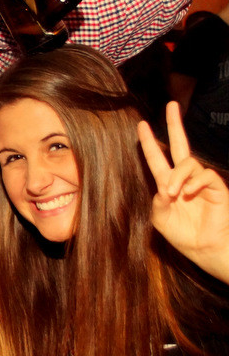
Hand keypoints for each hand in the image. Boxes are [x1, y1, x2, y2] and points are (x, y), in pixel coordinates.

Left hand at [139, 101, 228, 281]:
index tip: (140, 125)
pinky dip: (194, 182)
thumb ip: (156, 202)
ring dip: (178, 176)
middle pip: (179, 145)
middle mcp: (184, 178)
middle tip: (171, 105)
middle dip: (174, 125)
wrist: (205, 249)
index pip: (157, 158)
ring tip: (173, 194)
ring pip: (189, 163)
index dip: (148, 143)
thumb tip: (161, 188)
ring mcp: (201, 181)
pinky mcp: (216, 187)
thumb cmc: (183, 235)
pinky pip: (205, 174)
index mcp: (168, 184)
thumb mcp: (160, 219)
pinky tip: (189, 193)